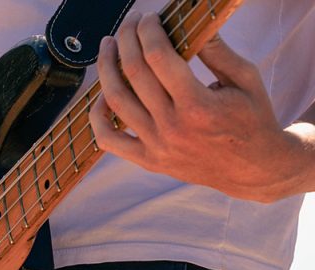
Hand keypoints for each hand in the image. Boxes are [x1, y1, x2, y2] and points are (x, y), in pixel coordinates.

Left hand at [90, 11, 302, 202]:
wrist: (253, 169)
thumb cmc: (252, 117)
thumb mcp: (245, 79)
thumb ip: (218, 51)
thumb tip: (195, 23)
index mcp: (198, 104)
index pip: (158, 58)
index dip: (147, 31)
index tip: (148, 17)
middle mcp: (172, 126)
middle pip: (133, 74)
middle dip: (126, 40)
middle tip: (127, 24)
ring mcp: (156, 146)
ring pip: (115, 102)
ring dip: (105, 69)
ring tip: (107, 48)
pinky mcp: (147, 161)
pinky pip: (108, 140)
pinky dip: (98, 116)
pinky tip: (103, 94)